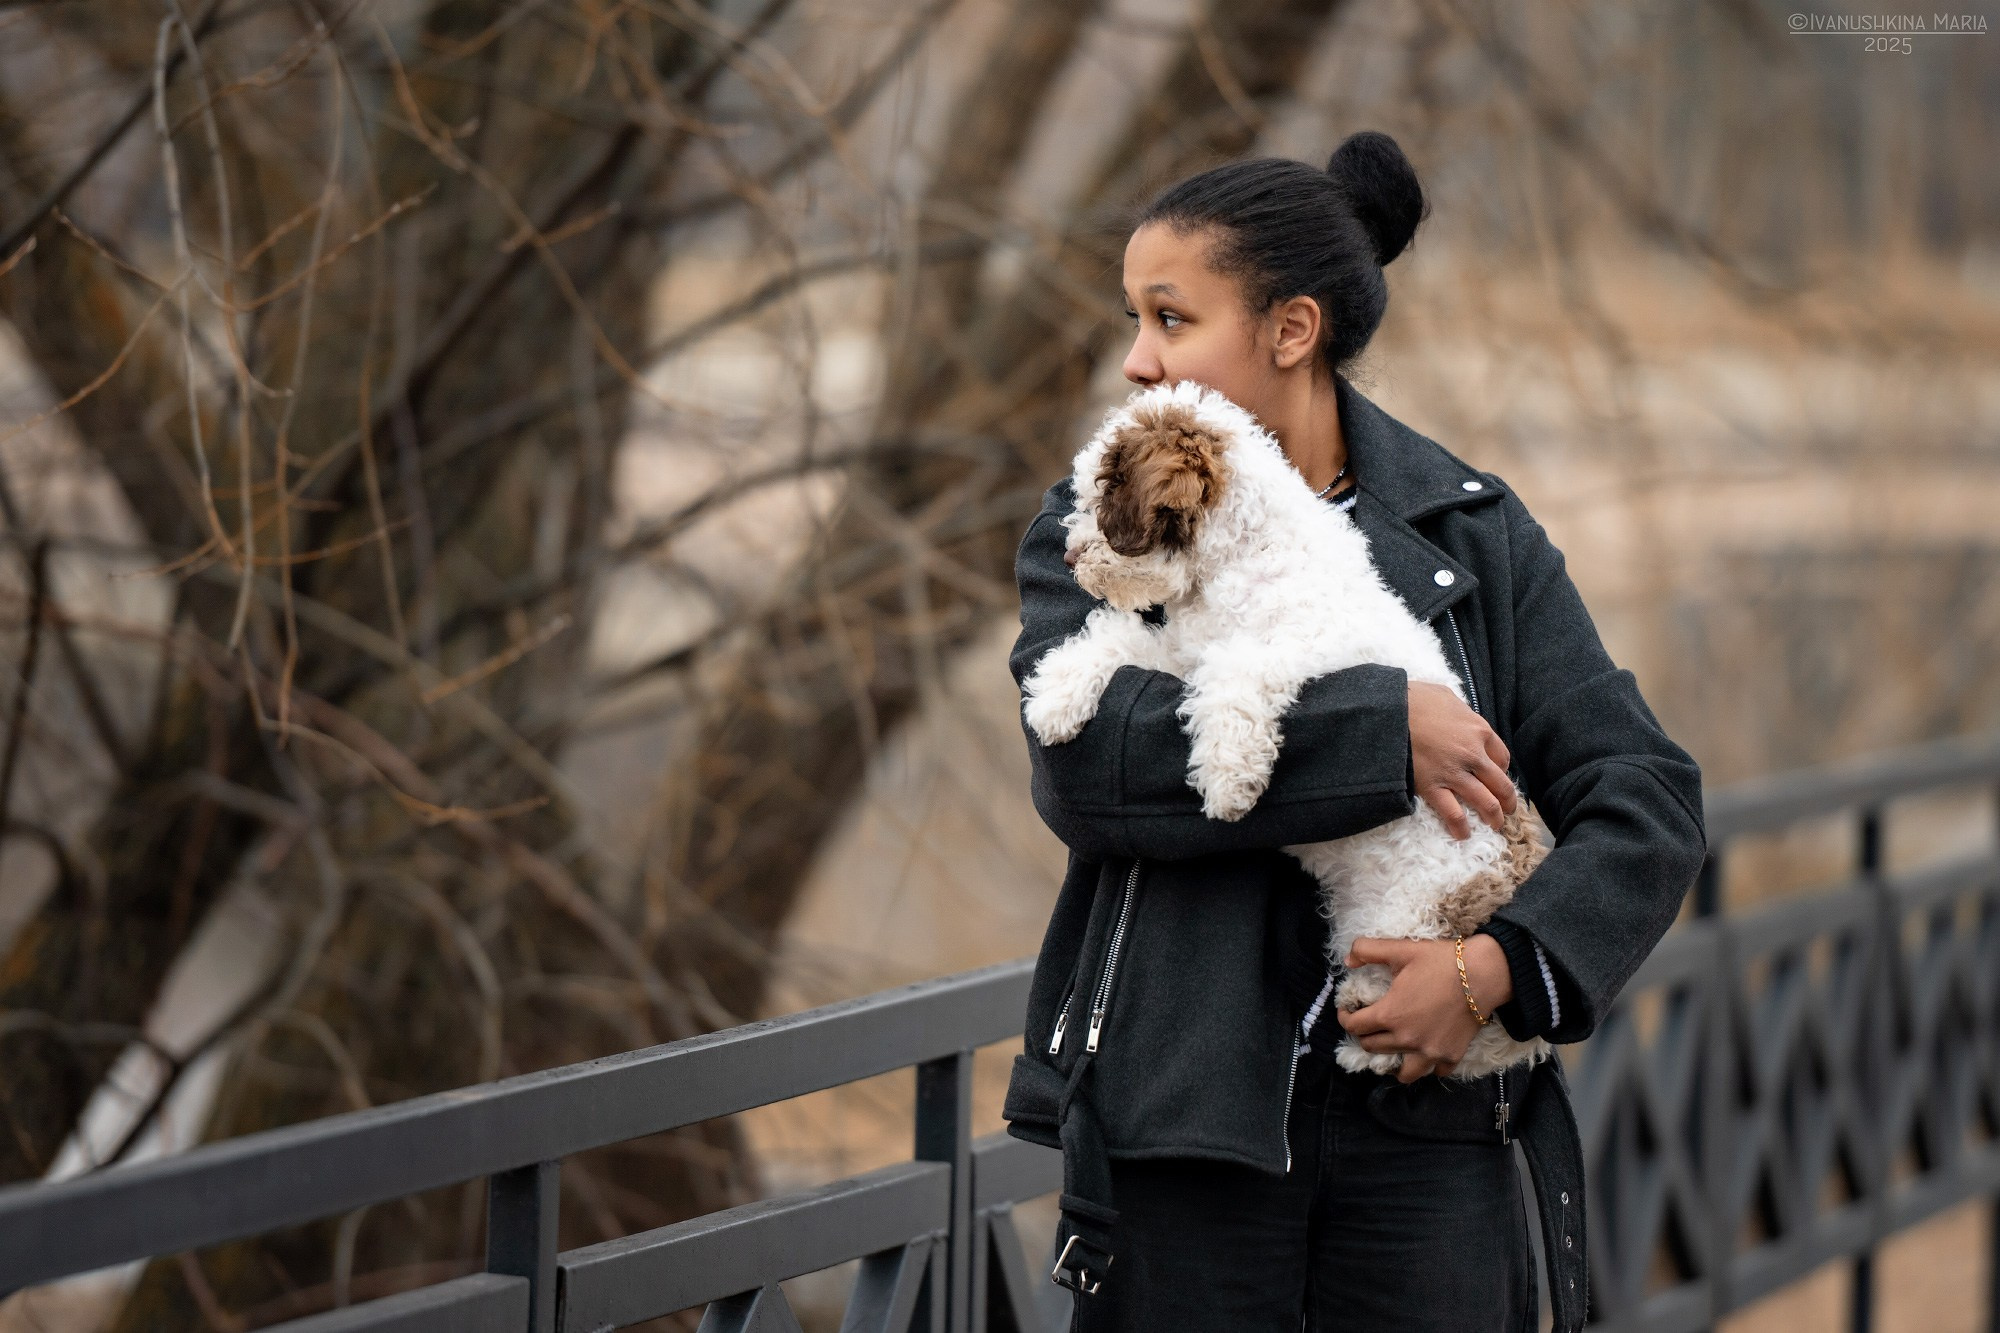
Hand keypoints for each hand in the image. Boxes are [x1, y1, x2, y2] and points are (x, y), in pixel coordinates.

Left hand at [1337, 935, 1514, 1082]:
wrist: (1484, 974)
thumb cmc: (1441, 961)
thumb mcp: (1400, 949)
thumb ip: (1367, 950)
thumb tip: (1347, 961)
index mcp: (1389, 1015)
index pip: (1354, 1027)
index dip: (1345, 1017)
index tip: (1347, 1011)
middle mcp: (1406, 1039)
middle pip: (1372, 1048)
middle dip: (1366, 1036)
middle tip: (1371, 1025)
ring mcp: (1429, 1052)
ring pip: (1403, 1072)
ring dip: (1394, 1061)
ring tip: (1395, 1048)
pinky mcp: (1451, 1056)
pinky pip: (1434, 1072)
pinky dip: (1428, 1065)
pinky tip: (1426, 1051)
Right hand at [1407, 681, 1515, 839]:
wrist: (1389, 712)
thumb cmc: (1414, 699)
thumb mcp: (1445, 696)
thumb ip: (1459, 708)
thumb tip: (1458, 712)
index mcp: (1479, 731)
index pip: (1502, 758)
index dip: (1501, 771)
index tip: (1496, 776)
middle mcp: (1473, 755)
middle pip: (1500, 784)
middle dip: (1507, 800)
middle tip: (1507, 809)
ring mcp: (1454, 773)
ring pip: (1485, 801)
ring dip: (1493, 817)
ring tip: (1495, 825)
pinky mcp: (1433, 787)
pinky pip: (1452, 812)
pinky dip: (1460, 827)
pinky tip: (1463, 834)